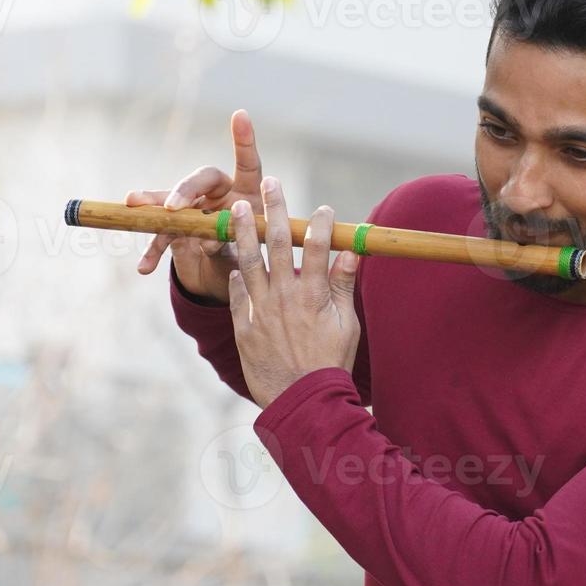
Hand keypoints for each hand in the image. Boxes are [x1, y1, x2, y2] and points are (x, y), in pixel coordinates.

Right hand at [124, 109, 263, 304]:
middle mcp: (219, 195)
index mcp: (246, 195)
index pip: (247, 165)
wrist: (227, 278)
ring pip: (172, 202)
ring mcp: (195, 210)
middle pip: (200, 180)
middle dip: (184, 189)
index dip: (244, 141)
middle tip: (173, 205)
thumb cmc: (245, 260)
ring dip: (152, 204)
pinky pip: (162, 236)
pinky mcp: (177, 229)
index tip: (240, 114)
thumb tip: (207, 240)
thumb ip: (226, 245)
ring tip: (132, 203)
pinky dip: (153, 252)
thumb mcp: (242, 255)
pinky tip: (144, 267)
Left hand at [227, 176, 360, 408]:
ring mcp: (260, 310)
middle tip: (270, 183)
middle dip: (275, 209)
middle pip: (278, 243)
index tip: (322, 208)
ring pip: (248, 261)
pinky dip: (236, 277)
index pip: (318, 246)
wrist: (302, 402)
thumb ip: (344, 286)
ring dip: (243, 232)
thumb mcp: (347, 326)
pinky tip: (235, 266)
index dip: (319, 224)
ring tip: (237, 208)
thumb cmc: (330, 364)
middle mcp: (284, 296)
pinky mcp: (244, 327)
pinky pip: (238, 294)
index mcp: (313, 294)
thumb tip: (351, 253)